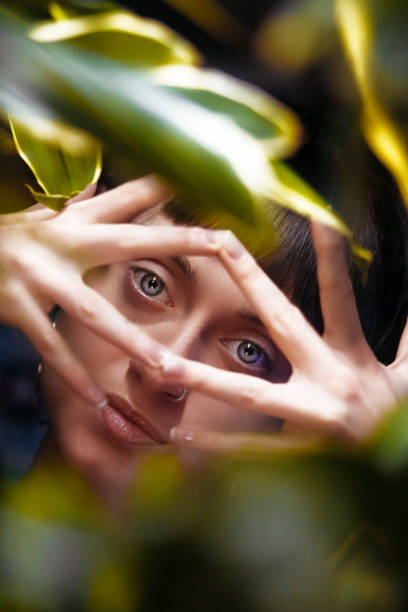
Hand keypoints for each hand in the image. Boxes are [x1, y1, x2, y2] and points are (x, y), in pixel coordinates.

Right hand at [0, 176, 221, 407]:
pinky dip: (73, 375)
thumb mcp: (39, 213)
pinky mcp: (14, 307)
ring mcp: (37, 276)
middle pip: (128, 240)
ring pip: (94, 313)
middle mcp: (60, 242)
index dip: (165, 187)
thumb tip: (96, 176)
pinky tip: (98, 400)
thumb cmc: (3, 231)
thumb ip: (72, 201)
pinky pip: (51, 346)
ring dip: (132, 341)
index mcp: (70, 220)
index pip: (125, 198)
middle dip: (177, 240)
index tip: (206, 178)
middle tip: (220, 244)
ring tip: (165, 366)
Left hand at [160, 223, 407, 446]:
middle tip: (220, 240)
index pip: (340, 297)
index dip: (332, 257)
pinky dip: (217, 444)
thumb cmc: (400, 421)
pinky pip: (251, 448)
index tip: (317, 217)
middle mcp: (329, 379)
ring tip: (162, 364)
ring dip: (204, 377)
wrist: (403, 474)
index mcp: (353, 357)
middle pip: (283, 321)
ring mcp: (311, 415)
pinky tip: (179, 433)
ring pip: (250, 392)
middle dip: (252, 278)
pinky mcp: (299, 452)